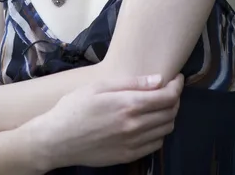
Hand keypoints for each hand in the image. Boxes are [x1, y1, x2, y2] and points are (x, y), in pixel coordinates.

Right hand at [24, 73, 183, 170]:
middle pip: (171, 112)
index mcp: (128, 104)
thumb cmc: (74, 107)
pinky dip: (159, 132)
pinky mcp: (128, 156)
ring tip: (158, 104)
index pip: (168, 96)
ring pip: (166, 129)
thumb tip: (159, 80)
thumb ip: (132, 83)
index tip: (177, 78)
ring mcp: (133, 144)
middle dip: (174, 98)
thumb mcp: (100, 87)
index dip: (177, 86)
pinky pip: (155, 145)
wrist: (57, 140)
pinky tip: (148, 123)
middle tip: (168, 89)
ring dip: (168, 115)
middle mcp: (135, 126)